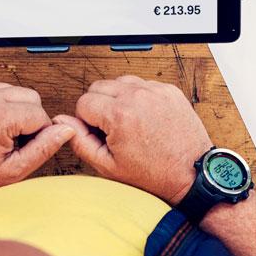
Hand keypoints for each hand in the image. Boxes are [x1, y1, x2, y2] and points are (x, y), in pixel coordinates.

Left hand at [0, 77, 73, 216]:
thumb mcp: (12, 171)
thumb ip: (44, 148)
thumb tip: (65, 131)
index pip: (40, 114)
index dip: (38, 135)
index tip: (22, 150)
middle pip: (29, 96)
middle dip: (27, 119)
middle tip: (11, 143)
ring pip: (10, 89)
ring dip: (11, 109)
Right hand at [55, 75, 211, 205]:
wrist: (192, 173)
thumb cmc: (154, 174)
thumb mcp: (108, 166)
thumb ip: (80, 141)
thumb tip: (63, 121)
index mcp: (119, 115)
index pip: (83, 102)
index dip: (87, 121)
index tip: (101, 134)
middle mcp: (137, 96)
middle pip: (98, 87)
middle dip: (100, 106)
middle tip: (113, 129)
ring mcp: (155, 91)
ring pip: (120, 82)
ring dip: (118, 98)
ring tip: (129, 123)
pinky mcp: (169, 90)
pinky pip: (143, 84)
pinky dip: (139, 97)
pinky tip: (145, 118)